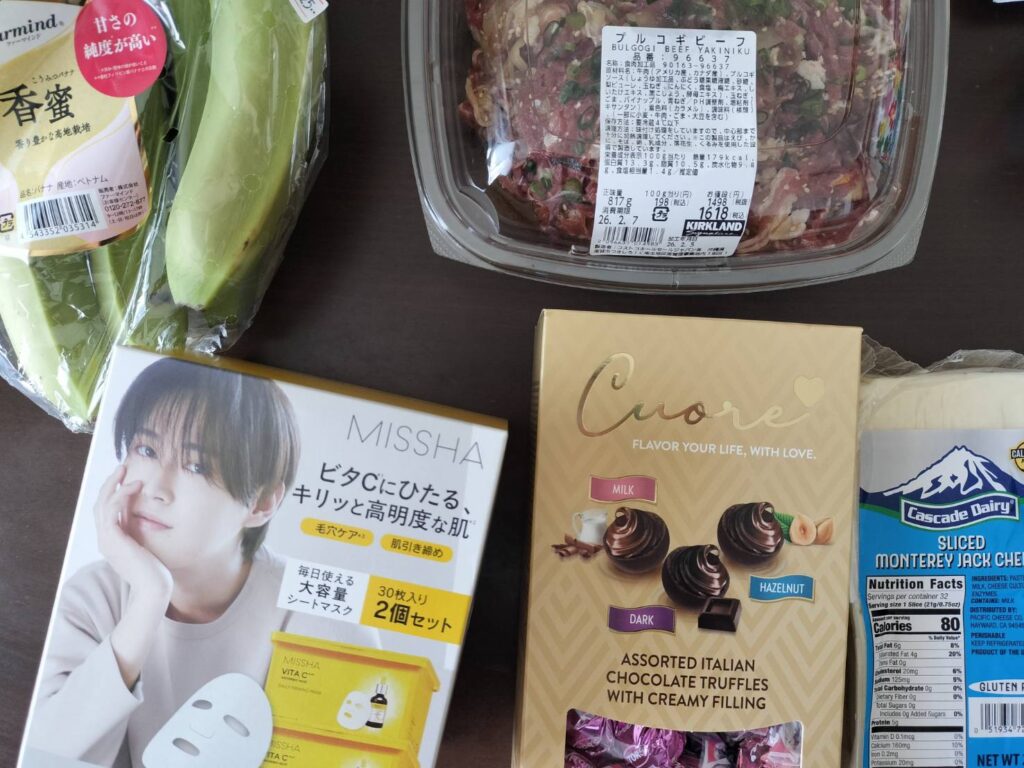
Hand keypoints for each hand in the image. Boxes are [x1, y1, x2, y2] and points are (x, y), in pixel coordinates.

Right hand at [94, 465, 172, 601]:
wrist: (154, 588)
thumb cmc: (156, 571)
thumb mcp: (147, 548)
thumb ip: (142, 535)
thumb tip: (147, 521)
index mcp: (112, 541)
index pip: (106, 511)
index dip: (114, 493)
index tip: (127, 479)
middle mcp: (105, 539)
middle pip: (100, 504)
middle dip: (109, 484)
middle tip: (122, 467)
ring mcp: (106, 539)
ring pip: (102, 503)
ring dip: (113, 484)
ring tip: (126, 470)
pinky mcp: (112, 539)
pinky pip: (110, 509)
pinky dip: (120, 494)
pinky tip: (134, 486)